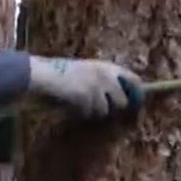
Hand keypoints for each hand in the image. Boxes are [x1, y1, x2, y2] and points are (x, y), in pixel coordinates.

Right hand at [25, 57, 145, 118]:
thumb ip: (103, 82)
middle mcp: (105, 75)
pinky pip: (89, 113)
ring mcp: (96, 87)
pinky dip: (81, 113)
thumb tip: (122, 100)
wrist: (43, 75)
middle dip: (112, 108)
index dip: (137, 93)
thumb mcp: (86, 71)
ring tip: (78, 103)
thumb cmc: (60, 74)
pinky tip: (71, 105)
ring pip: (104, 111)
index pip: (133, 79)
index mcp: (105, 66)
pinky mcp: (87, 97)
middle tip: (96, 108)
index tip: (137, 105)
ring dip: (93, 111)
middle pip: (122, 101)